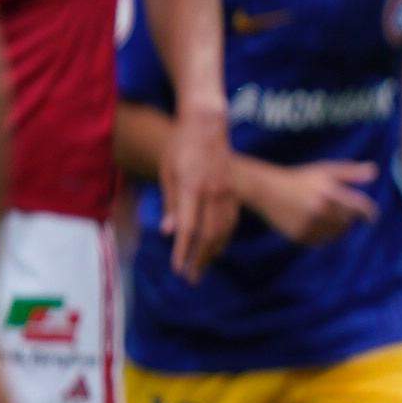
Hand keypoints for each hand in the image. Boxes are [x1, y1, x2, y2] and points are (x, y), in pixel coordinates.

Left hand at [162, 109, 241, 278]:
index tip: (178, 269)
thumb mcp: (167, 172)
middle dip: (200, 259)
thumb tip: (168, 232)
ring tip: (203, 267)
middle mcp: (213, 193)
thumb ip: (170, 203)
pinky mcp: (234, 190)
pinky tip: (218, 247)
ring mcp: (227, 192)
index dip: (183, 251)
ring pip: (224, 230)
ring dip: (213, 252)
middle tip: (191, 278)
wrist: (208, 124)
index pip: (189, 227)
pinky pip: (232, 220)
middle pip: (209, 234)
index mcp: (192, 188)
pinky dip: (225, 237)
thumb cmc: (181, 146)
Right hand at [246, 157, 380, 245]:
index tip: (372, 218)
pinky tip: (318, 225)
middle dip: (349, 218)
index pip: (360, 207)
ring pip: (336, 234)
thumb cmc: (300, 178)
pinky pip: (321, 242)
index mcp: (329, 192)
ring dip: (339, 228)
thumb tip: (375, 172)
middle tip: (344, 213)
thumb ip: (351, 172)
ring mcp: (308, 225)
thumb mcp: (326, 170)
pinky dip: (324, 236)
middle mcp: (320, 210)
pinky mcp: (299, 236)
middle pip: (348, 222)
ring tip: (330, 218)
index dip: (369, 214)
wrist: (266, 189)